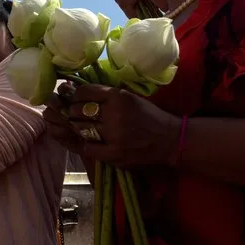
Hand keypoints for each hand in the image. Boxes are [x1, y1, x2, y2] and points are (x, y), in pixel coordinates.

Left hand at [47, 83, 179, 167]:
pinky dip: (87, 144)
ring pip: (80, 129)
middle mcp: (114, 114)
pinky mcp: (114, 154)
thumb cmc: (148, 115)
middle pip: (78, 110)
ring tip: (84, 127)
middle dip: (74, 112)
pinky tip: (93, 141)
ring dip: (79, 128)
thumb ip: (104, 94)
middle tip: (76, 114)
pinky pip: (87, 147)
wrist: (170, 140)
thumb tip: (75, 91)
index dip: (75, 95)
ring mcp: (114, 135)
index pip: (84, 92)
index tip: (75, 98)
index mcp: (118, 96)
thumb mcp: (128, 97)